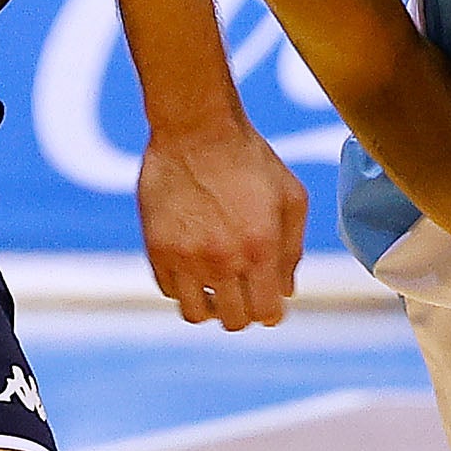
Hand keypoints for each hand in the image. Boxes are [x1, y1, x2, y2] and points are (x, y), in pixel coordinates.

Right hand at [136, 114, 308, 329]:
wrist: (196, 129)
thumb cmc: (250, 158)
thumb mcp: (291, 197)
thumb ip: (292, 250)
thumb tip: (286, 291)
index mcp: (260, 249)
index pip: (266, 313)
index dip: (271, 311)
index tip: (268, 299)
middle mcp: (222, 260)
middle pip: (233, 320)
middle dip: (244, 310)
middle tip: (244, 291)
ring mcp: (185, 257)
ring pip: (197, 314)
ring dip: (211, 306)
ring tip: (217, 286)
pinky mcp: (157, 248)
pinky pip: (169, 291)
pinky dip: (184, 287)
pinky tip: (194, 266)